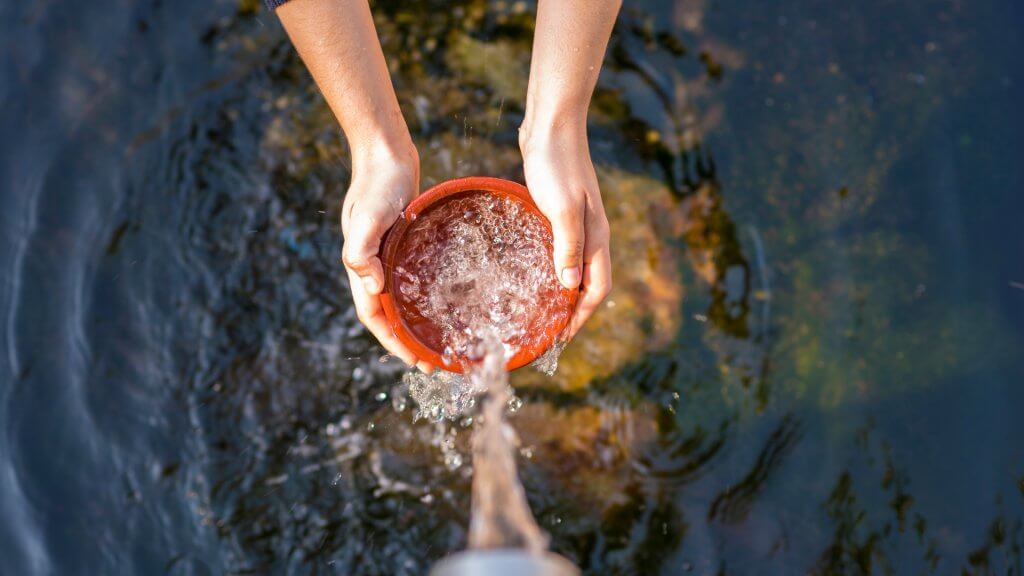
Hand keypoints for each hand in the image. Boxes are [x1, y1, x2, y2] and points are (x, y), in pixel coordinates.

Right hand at [341, 140, 432, 371]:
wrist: (385, 154)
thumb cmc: (377, 184)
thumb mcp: (367, 217)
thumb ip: (361, 251)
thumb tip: (372, 287)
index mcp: (362, 266)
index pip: (374, 316)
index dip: (392, 341)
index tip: (414, 361)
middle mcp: (373, 265)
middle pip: (388, 314)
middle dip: (407, 341)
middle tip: (434, 362)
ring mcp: (387, 255)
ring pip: (400, 299)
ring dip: (415, 322)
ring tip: (439, 340)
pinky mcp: (402, 243)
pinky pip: (412, 278)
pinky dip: (423, 296)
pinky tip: (444, 301)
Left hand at [521, 124, 612, 339]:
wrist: (551, 126)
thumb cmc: (556, 165)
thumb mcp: (562, 208)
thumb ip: (568, 246)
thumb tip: (569, 287)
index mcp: (596, 237)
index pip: (597, 289)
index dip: (581, 316)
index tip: (561, 338)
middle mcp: (591, 235)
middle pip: (588, 284)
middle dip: (573, 312)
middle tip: (548, 333)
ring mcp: (577, 224)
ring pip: (574, 268)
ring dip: (562, 292)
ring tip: (540, 312)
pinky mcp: (560, 213)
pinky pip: (560, 251)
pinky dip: (551, 269)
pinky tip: (531, 272)